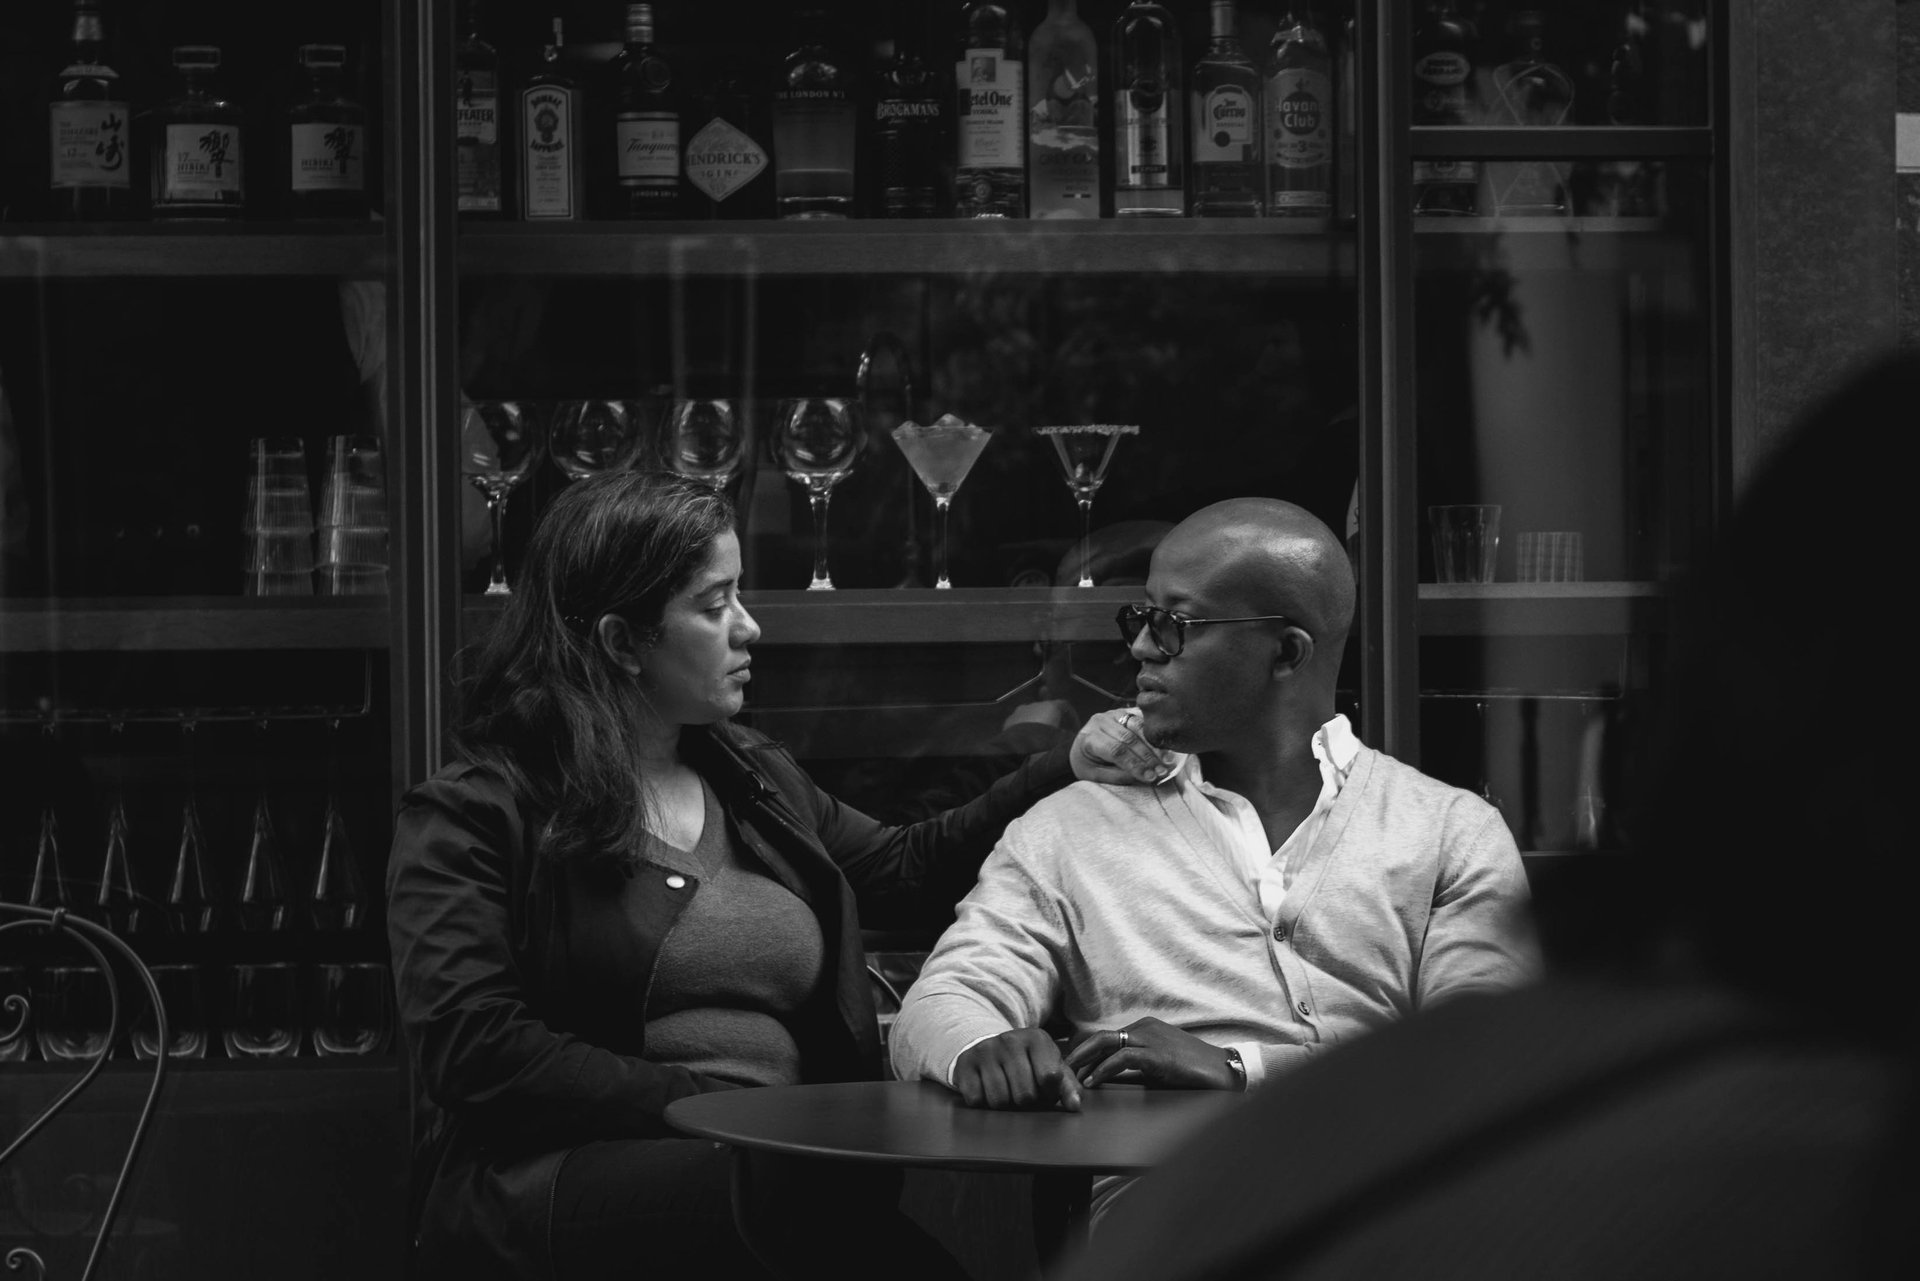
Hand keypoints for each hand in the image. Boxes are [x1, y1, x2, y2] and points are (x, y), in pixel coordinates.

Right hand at [952, 1028, 1082, 1111]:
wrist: (989, 1048)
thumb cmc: (1027, 1063)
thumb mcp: (1050, 1067)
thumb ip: (1067, 1086)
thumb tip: (1075, 1106)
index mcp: (1037, 1038)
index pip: (1050, 1078)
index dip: (1049, 1093)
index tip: (1044, 1089)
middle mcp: (1010, 1040)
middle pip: (1025, 1095)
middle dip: (1026, 1102)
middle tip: (1023, 1092)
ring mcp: (985, 1050)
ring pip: (1000, 1101)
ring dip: (1005, 1105)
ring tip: (1006, 1091)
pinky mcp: (965, 1064)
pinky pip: (977, 1100)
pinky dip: (983, 1102)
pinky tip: (987, 1089)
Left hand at [1063, 1017, 1237, 1090]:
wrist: (1224, 1071)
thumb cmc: (1194, 1070)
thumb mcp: (1161, 1063)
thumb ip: (1139, 1064)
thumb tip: (1113, 1075)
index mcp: (1145, 1027)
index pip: (1107, 1037)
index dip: (1086, 1052)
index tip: (1071, 1067)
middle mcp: (1145, 1028)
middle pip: (1100, 1037)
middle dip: (1077, 1054)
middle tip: (1060, 1071)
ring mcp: (1151, 1039)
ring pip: (1106, 1044)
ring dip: (1084, 1062)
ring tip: (1069, 1078)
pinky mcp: (1157, 1055)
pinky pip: (1122, 1058)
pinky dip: (1103, 1070)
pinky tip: (1093, 1081)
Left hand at [1070, 708, 1175, 786]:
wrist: (1080, 748)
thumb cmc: (1087, 765)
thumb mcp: (1094, 776)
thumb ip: (1117, 776)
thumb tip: (1145, 777)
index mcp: (1089, 737)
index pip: (1116, 750)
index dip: (1135, 764)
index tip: (1150, 777)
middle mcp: (1101, 721)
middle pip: (1129, 738)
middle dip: (1148, 757)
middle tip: (1162, 771)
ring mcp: (1114, 714)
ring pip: (1138, 727)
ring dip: (1155, 746)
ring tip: (1168, 761)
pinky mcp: (1125, 713)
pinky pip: (1143, 722)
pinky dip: (1154, 736)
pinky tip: (1166, 749)